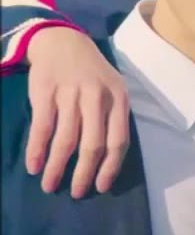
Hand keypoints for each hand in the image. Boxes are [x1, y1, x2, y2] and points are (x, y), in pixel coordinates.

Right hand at [26, 27, 130, 197]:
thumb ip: (113, 118)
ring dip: (57, 167)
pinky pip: (42, 128)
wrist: (63, 41)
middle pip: (93, 144)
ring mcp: (71, 94)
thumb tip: (109, 159)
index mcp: (119, 99)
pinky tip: (34, 166)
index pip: (118, 140)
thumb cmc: (92, 73)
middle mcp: (97, 97)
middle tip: (76, 193)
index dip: (110, 167)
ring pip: (66, 139)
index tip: (101, 187)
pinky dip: (37, 150)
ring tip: (50, 186)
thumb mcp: (113, 89)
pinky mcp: (45, 92)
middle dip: (84, 173)